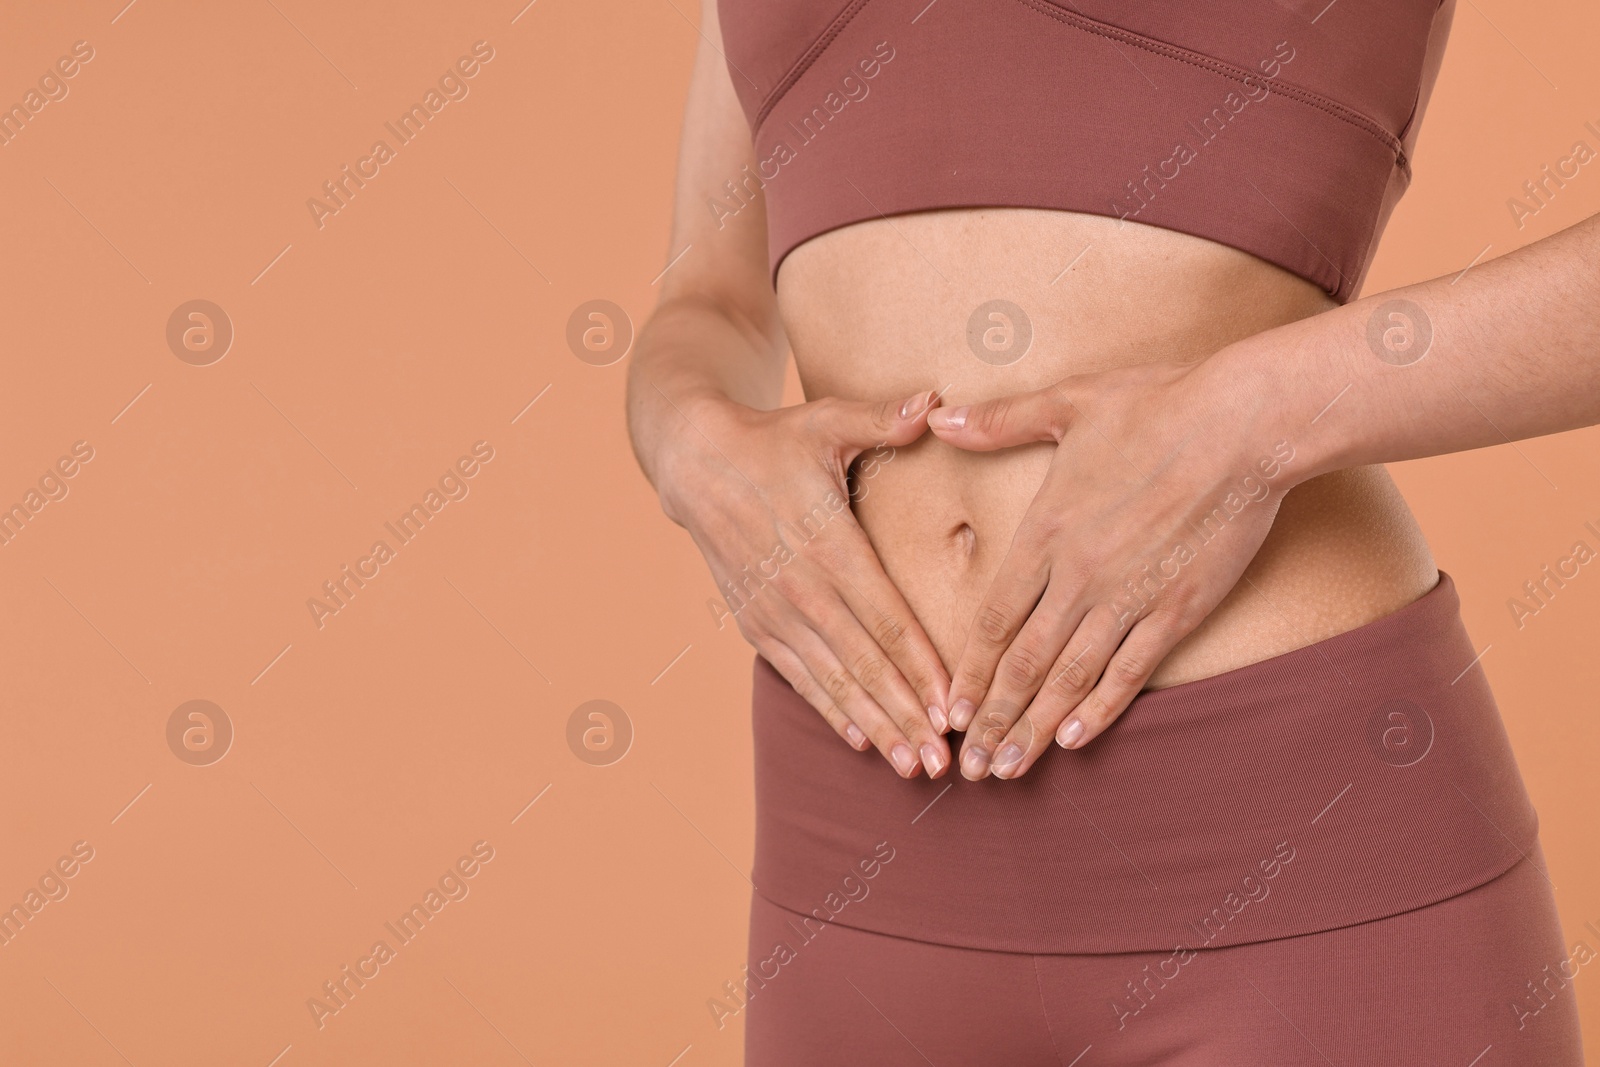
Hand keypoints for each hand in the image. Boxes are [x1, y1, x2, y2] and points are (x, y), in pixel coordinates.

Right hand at [658, 389, 953, 777]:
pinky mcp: (756, 624)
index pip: (884, 619)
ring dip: (873, 726)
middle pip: (863, 664)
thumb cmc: (773, 440)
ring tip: (911, 766)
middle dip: (905, 715)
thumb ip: (881, 419)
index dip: (921, 667)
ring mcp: (775, 612)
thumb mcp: (824, 420)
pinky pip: (799, 678)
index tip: (953, 705)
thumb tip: (934, 403)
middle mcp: (801, 589)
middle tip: (946, 760)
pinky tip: (861, 740)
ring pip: (833, 681)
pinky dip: (831, 710)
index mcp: (827, 545)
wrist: (693, 462)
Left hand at [926, 353, 1295, 779]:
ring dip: (1035, 728)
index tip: (949, 709)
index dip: (969, 670)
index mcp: (1047, 530)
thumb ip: (1001, 421)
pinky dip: (1099, 709)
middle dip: (992, 718)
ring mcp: (1129, 597)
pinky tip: (1073, 740)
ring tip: (1008, 769)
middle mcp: (1079, 574)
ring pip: (1070, 678)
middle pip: (1024, 663)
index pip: (994, 618)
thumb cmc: (1158, 404)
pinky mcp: (1178, 609)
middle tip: (969, 767)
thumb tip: (941, 419)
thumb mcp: (1069, 402)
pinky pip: (1129, 671)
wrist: (1245, 422)